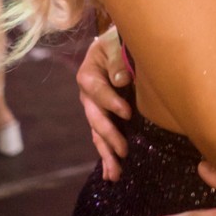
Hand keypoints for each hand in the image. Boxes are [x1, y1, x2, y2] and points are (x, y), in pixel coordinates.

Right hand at [76, 25, 131, 180]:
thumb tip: (121, 79)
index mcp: (88, 75)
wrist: (118, 44)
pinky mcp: (103, 117)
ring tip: (115, 174)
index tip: (127, 112)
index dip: (111, 101)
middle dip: (109, 136)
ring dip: (106, 154)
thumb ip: (117, 60)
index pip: (98, 91)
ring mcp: (94, 109)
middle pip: (95, 118)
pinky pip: (102, 138)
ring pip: (97, 134)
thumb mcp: (115, 43)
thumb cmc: (118, 41)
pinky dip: (106, 156)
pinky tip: (111, 174)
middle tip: (123, 150)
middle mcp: (88, 95)